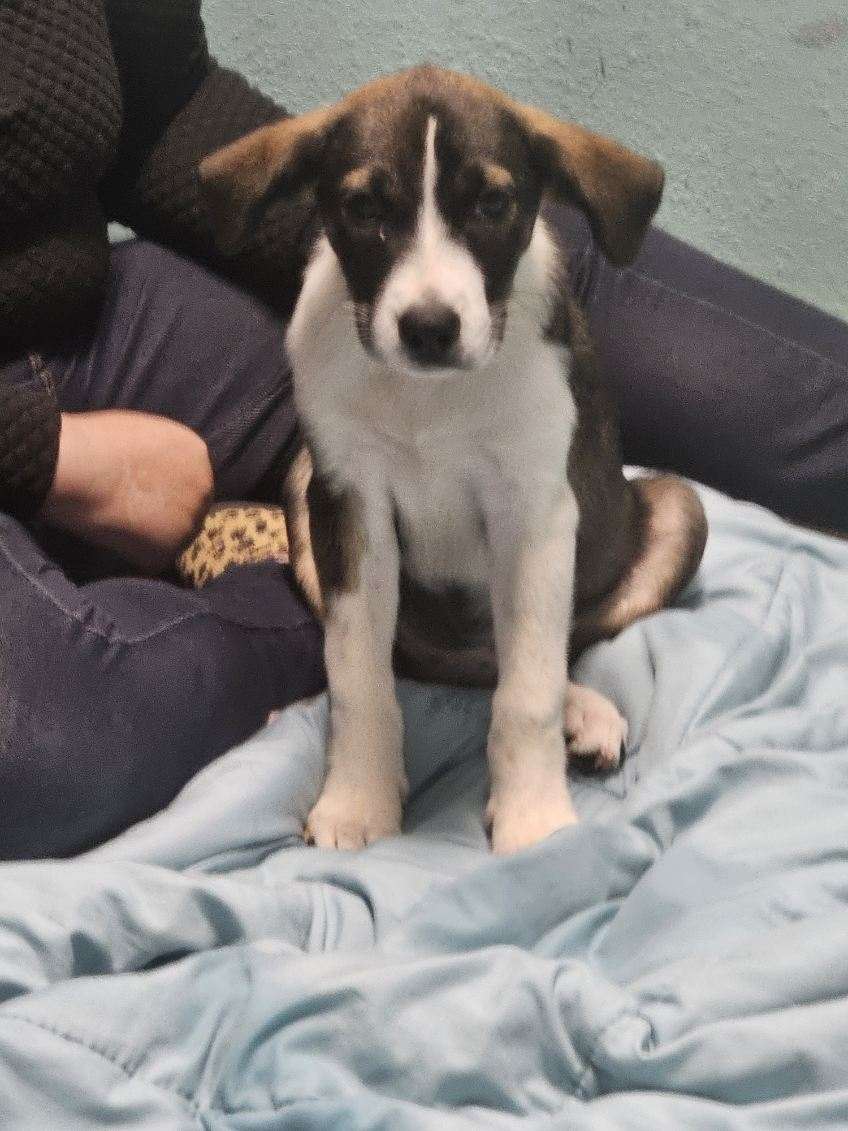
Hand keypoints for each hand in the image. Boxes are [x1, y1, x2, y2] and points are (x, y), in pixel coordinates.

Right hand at [41, 410, 212, 574]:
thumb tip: (153, 472)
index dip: (167, 490)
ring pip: (174, 537)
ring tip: (118, 525)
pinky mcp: (168, 550)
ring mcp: (189, 521)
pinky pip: (152, 559)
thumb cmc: (95, 441)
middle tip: (133, 515)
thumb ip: (160, 454)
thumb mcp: (143, 433)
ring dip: (151, 537)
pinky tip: (112, 538)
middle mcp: (203, 487)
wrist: (78, 467)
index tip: (144, 493)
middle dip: (167, 515)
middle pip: (191, 510)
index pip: (191, 479)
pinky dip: (133, 555)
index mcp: (196, 453)